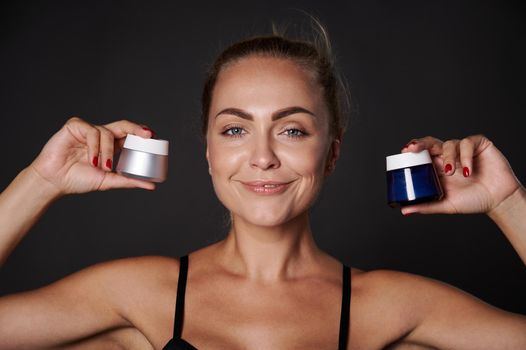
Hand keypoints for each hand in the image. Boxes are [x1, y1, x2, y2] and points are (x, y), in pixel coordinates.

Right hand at [29, 117, 155, 195]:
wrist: (54, 180)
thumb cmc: (78, 179)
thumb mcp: (108, 181)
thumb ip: (129, 181)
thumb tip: (151, 186)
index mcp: (110, 145)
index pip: (129, 135)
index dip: (141, 133)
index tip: (154, 136)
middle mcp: (101, 135)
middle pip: (123, 125)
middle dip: (136, 128)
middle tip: (147, 135)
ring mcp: (88, 129)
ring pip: (107, 133)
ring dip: (107, 151)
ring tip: (101, 166)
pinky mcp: (75, 126)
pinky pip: (92, 131)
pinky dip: (94, 146)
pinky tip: (90, 159)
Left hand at [400, 135, 521, 214]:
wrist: (498, 201)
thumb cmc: (473, 201)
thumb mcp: (445, 205)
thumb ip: (426, 206)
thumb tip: (404, 211)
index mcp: (438, 168)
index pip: (422, 154)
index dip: (413, 150)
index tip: (404, 151)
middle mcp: (448, 157)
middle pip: (431, 143)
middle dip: (421, 143)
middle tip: (413, 149)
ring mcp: (463, 150)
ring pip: (448, 143)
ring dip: (447, 157)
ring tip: (451, 173)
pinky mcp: (479, 145)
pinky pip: (467, 143)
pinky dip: (465, 156)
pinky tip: (468, 170)